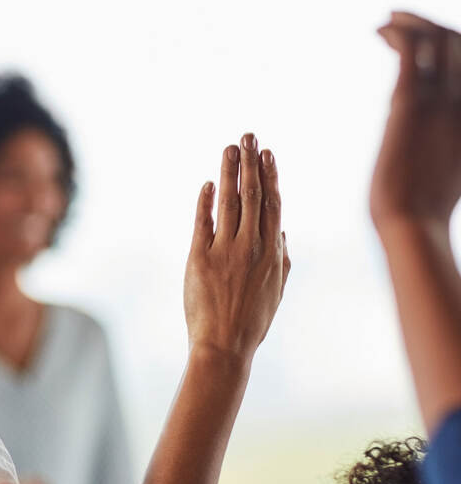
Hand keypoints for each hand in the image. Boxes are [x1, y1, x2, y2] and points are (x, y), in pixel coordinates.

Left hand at [183, 134, 289, 361]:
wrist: (224, 347)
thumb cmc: (251, 322)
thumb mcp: (276, 290)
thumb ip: (282, 259)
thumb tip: (283, 231)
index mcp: (273, 253)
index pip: (273, 205)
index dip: (270, 176)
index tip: (268, 154)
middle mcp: (251, 247)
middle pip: (252, 196)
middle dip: (250, 163)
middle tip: (247, 136)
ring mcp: (225, 252)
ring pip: (230, 203)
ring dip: (230, 173)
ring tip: (229, 149)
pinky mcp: (200, 260)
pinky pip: (203, 223)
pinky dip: (206, 202)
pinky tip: (208, 184)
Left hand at [370, 11, 460, 239]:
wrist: (411, 224)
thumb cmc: (420, 210)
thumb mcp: (445, 170)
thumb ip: (444, 144)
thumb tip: (427, 140)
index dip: (452, 45)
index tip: (424, 37)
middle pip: (459, 45)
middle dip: (432, 25)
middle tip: (402, 17)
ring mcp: (441, 102)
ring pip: (439, 42)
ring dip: (414, 23)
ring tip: (388, 19)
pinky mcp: (411, 105)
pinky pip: (412, 55)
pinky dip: (399, 36)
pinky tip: (381, 30)